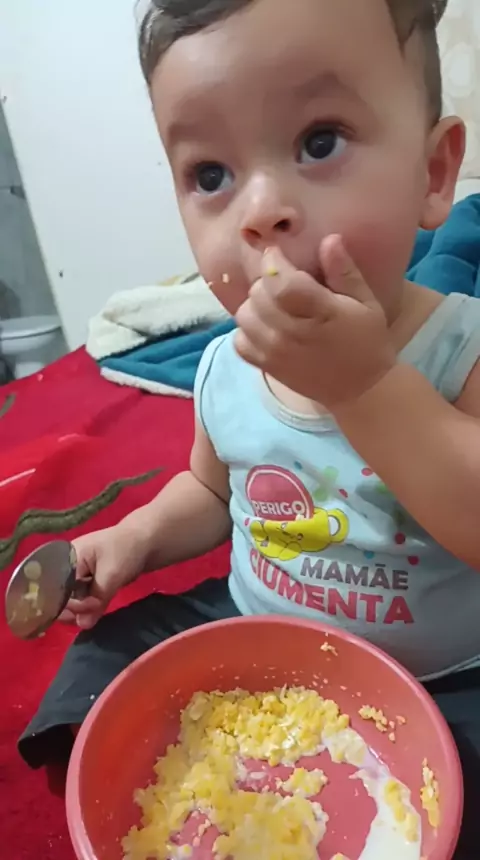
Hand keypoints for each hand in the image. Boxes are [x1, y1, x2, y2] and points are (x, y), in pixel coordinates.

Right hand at [59, 524, 146, 629]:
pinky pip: (83, 597)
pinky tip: (94, 613)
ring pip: (72, 599)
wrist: (148, 540)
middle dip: (73, 609)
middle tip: (88, 617)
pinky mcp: (90, 581)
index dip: (65, 604)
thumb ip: (96, 599)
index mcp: (67, 557)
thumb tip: (83, 625)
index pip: (56, 587)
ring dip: (81, 610)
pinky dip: (89, 606)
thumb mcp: (111, 574)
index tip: (81, 614)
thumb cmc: (126, 549)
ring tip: (93, 615)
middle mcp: (68, 566)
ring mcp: (79, 574)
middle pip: (60, 594)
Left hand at [234, 235, 395, 411]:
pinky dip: (248, 330)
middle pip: (257, 294)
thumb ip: (344, 271)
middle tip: (283, 283)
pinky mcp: (266, 367)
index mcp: (319, 312)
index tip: (279, 255)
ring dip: (255, 304)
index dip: (273, 261)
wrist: (360, 390)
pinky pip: (239, 341)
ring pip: (244, 315)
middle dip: (267, 281)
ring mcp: (275, 352)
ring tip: (274, 305)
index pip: (279, 281)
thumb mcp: (366, 302)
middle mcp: (291, 333)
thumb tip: (329, 239)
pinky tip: (266, 327)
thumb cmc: (366, 341)